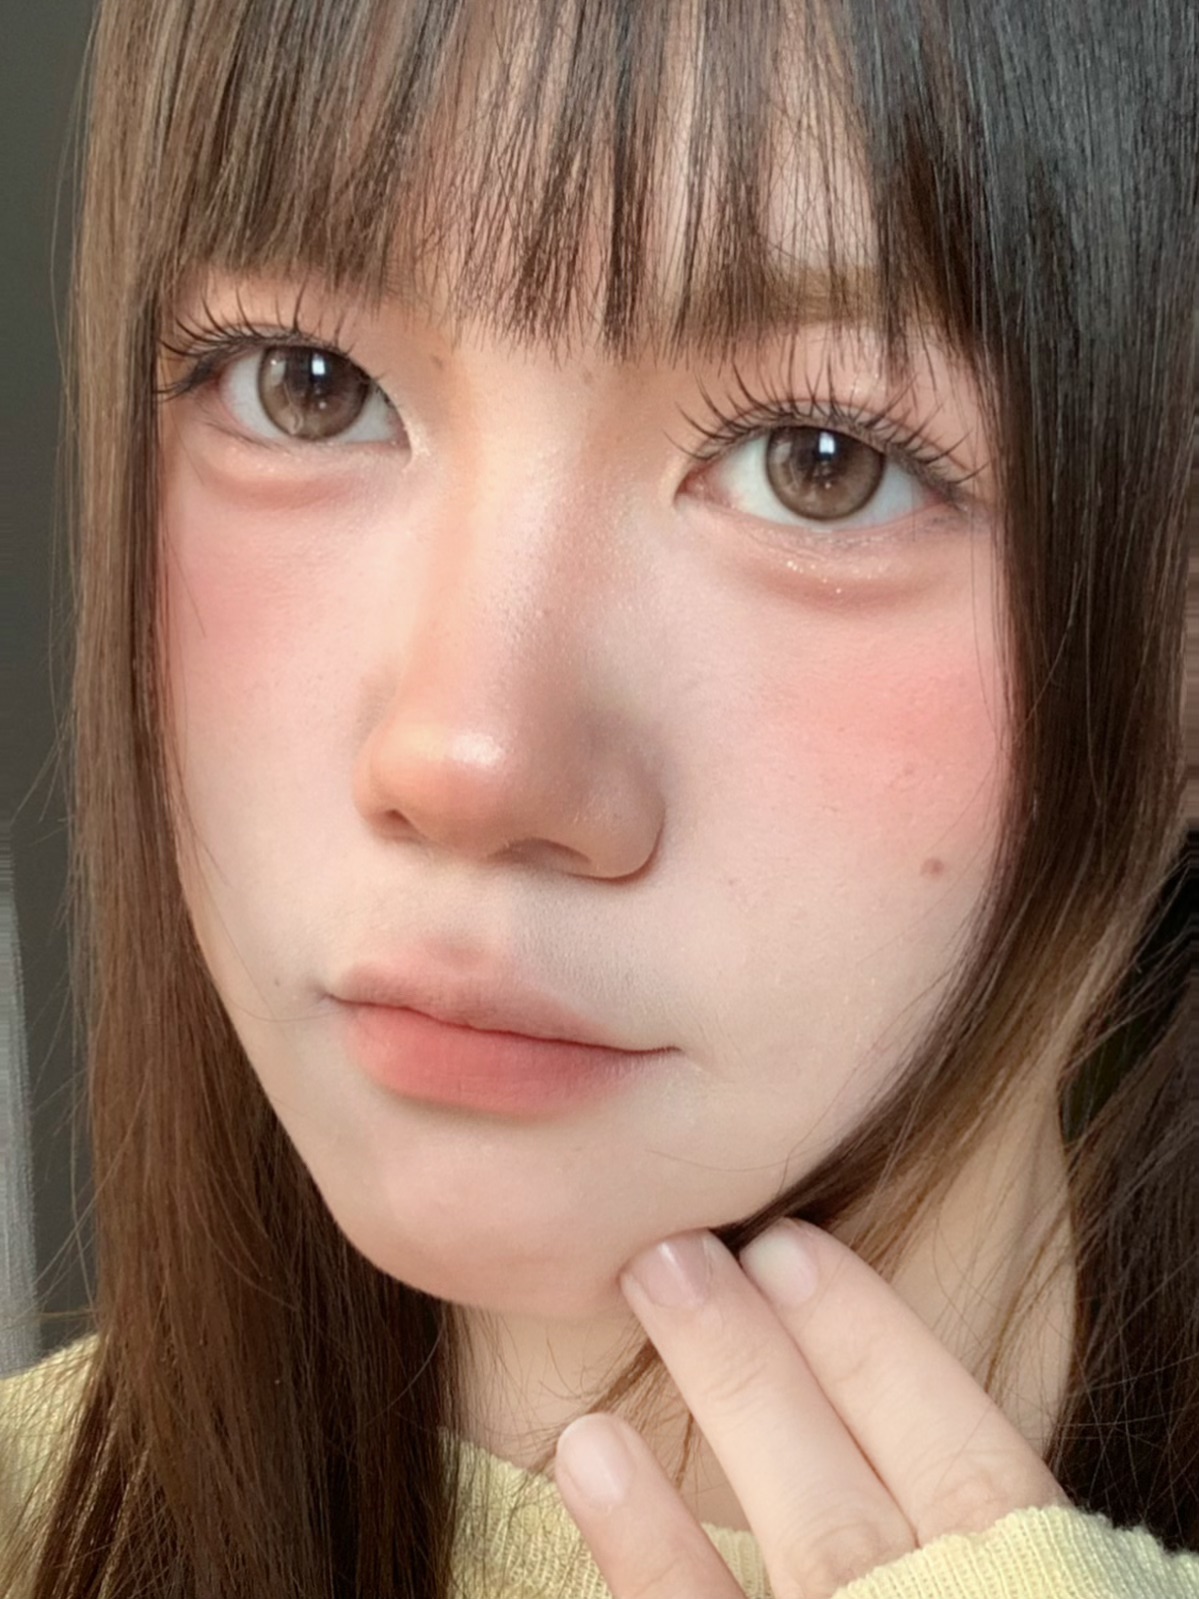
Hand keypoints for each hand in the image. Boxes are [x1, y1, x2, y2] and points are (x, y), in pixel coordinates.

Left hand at [554, 1221, 1068, 1598]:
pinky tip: (589, 1449)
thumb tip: (891, 1365)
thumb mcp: (1033, 1574)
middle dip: (779, 1356)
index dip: (884, 1349)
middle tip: (691, 1241)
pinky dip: (645, 1549)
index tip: (793, 1242)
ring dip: (728, 1402)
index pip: (978, 1474)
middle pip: (864, 1501)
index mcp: (1043, 1598)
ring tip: (653, 1280)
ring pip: (809, 1547)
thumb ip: (974, 1508)